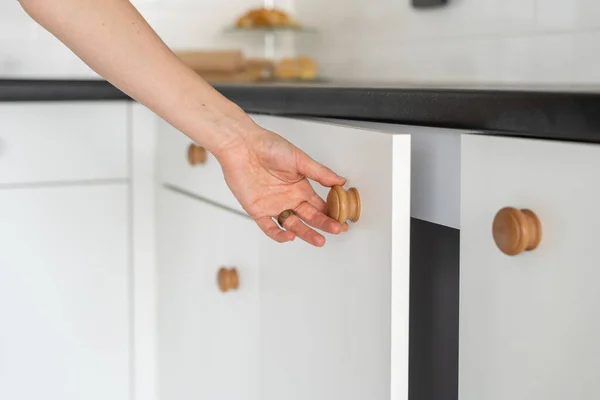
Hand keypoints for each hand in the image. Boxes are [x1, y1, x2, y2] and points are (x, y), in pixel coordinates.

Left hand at [216, 123, 347, 246]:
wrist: (242, 145)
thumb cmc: (268, 146)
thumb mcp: (299, 158)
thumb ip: (319, 173)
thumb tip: (341, 180)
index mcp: (300, 187)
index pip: (320, 205)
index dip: (331, 214)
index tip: (342, 221)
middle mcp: (289, 199)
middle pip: (310, 217)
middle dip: (324, 225)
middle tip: (336, 230)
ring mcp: (274, 206)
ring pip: (293, 225)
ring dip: (306, 233)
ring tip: (318, 240)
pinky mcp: (258, 210)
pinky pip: (269, 228)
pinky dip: (279, 235)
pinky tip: (290, 236)